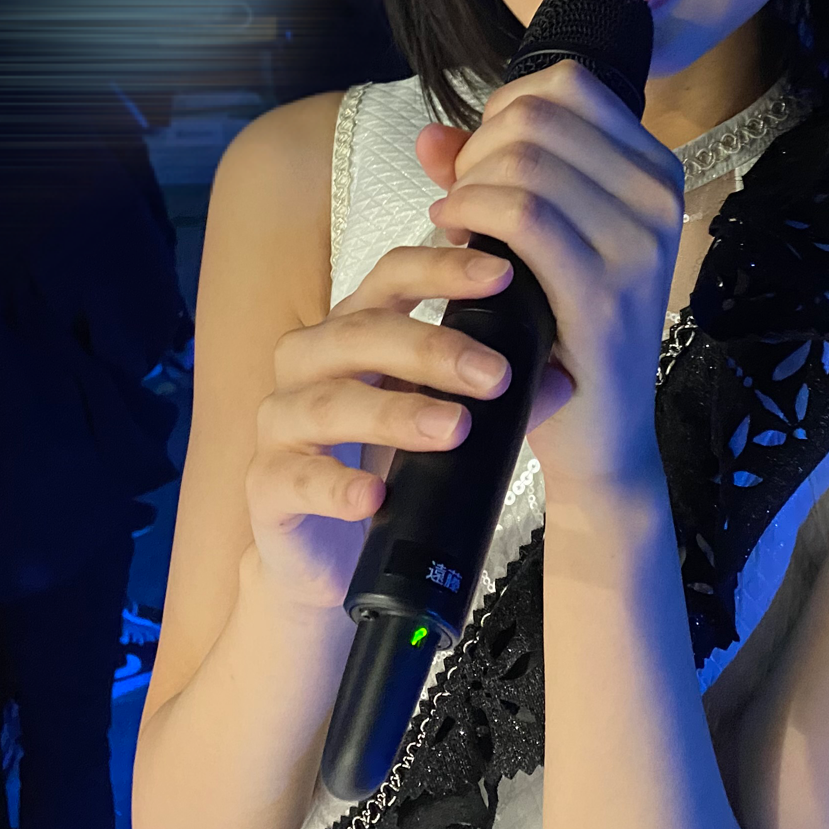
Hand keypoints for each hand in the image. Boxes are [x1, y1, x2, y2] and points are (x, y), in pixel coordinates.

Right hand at [245, 245, 549, 612]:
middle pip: (361, 332)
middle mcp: (309, 364)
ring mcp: (281, 423)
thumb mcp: (444, 422)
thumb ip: (492, 394)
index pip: (391, 275)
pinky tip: (374, 495)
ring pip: (330, 402)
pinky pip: (294, 477)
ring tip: (455, 429)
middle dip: (432, 347)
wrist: (332, 559)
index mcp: (354, 329)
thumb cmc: (392, 470)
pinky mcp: (266, 485)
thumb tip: (561, 376)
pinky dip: (336, 485)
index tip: (503, 274)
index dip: (442, 269)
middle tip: (494, 375)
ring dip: (395, 413)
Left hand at [415, 60, 685, 489]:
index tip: (480, 161)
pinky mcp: (605, 292)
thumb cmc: (558, 328)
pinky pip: (520, 214)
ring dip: (467, 186)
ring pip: (524, 159)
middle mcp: (659, 196)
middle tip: (460, 201)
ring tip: (455, 225)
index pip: (567, 84)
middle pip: (538, 115)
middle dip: (478, 151)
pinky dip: (469, 213)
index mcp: (655, 170)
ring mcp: (641, 244)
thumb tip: (430, 135)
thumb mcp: (532, 239)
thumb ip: (486, 178)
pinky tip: (451, 237)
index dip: (503, 108)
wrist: (597, 433)